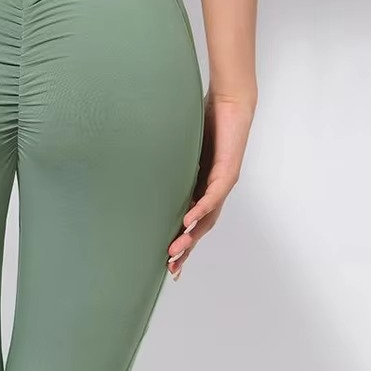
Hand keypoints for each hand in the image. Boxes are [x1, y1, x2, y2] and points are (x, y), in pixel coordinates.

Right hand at [166, 91, 255, 279]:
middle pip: (200, 229)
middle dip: (186, 250)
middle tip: (171, 268)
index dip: (182, 244)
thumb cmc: (206, 122)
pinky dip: (200, 210)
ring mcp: (222, 184)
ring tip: (175, 250)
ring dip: (190, 236)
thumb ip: (170, 166)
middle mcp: (215, 191)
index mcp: (202, 189)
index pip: (192, 224)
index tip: (169, 264)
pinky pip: (213, 196)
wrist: (231, 102)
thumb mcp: (182, 152)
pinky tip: (187, 222)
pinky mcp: (228, 172)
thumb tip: (140, 172)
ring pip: (207, 218)